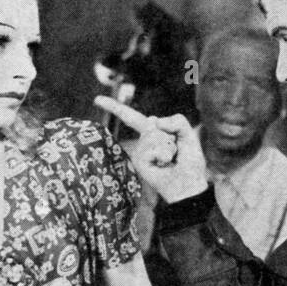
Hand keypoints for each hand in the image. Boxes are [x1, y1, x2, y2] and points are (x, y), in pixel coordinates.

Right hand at [93, 97, 207, 203]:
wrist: (188, 186)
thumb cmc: (189, 162)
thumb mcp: (189, 135)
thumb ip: (178, 121)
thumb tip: (155, 120)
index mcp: (153, 131)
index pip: (132, 117)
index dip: (115, 107)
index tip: (97, 100)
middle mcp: (143, 140)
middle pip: (152, 122)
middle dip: (170, 134)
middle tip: (176, 151)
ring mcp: (140, 151)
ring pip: (154, 135)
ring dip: (169, 146)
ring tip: (171, 159)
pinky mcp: (139, 162)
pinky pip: (153, 148)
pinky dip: (164, 154)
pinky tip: (165, 164)